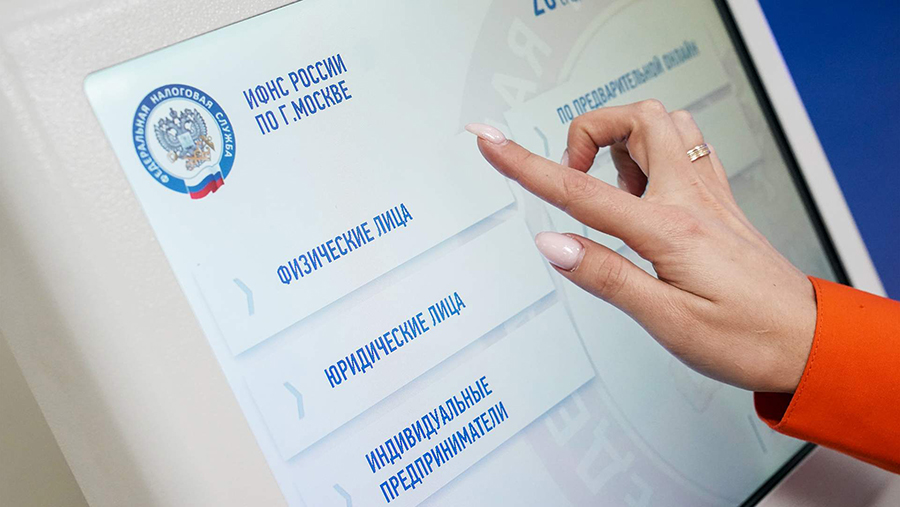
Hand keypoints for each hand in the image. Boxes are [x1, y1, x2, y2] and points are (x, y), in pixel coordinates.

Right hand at [466, 100, 816, 393]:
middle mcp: (691, 198)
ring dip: (625, 139)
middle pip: (637, 119)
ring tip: (610, 188)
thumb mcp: (666, 320)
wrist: (808, 343)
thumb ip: (605, 274)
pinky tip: (644, 193)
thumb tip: (552, 242)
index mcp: (669, 229)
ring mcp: (709, 194)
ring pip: (666, 123)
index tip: (491, 144)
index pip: (581, 190)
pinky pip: (684, 147)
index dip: (527, 165)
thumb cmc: (744, 339)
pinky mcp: (719, 202)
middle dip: (591, 131)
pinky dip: (652, 154)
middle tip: (573, 174)